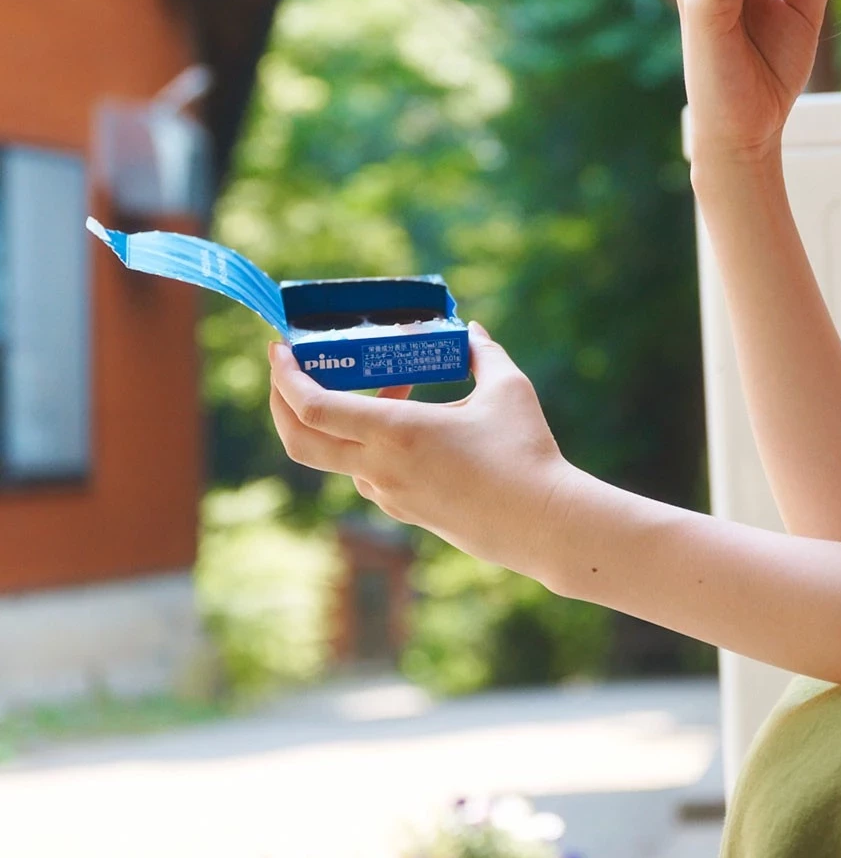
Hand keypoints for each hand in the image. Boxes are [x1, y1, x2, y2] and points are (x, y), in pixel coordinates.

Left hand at [267, 325, 567, 575]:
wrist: (543, 525)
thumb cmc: (526, 455)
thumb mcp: (508, 390)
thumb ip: (484, 354)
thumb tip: (471, 332)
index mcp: (397, 434)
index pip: (314, 408)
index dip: (286, 377)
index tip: (280, 349)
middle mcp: (382, 468)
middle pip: (301, 441)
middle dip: (281, 403)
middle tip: (287, 370)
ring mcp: (390, 495)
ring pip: (339, 455)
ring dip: (346, 419)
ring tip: (394, 388)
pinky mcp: (405, 511)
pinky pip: (369, 473)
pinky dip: (371, 444)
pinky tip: (414, 425)